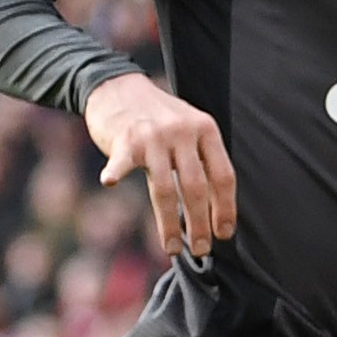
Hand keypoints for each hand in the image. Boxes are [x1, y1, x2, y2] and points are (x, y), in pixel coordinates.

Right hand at [87, 74, 233, 263]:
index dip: (225, 208)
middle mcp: (182, 132)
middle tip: (202, 249)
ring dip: (169, 224)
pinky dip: (116, 173)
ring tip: (174, 247)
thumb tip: (216, 208)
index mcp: (205, 130)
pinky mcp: (125, 139)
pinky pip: (122, 162)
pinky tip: (111, 183)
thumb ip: (203, 158)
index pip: (223, 176)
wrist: (118, 87)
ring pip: (164, 188)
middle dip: (200, 223)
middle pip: (196, 187)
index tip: (224, 234)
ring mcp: (153, 136)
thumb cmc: (156, 118)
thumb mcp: (189, 128)